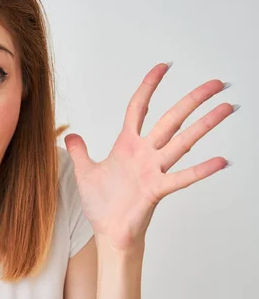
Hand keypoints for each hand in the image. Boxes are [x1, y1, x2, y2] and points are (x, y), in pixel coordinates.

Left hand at [64, 63, 234, 252]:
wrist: (108, 232)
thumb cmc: (101, 204)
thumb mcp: (85, 172)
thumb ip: (79, 152)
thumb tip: (70, 135)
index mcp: (126, 145)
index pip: (139, 108)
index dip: (149, 87)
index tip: (164, 67)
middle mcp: (144, 153)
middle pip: (171, 119)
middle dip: (193, 100)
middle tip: (217, 83)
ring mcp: (152, 170)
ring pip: (182, 142)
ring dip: (205, 125)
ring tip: (227, 108)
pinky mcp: (157, 189)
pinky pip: (181, 178)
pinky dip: (200, 170)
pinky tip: (221, 160)